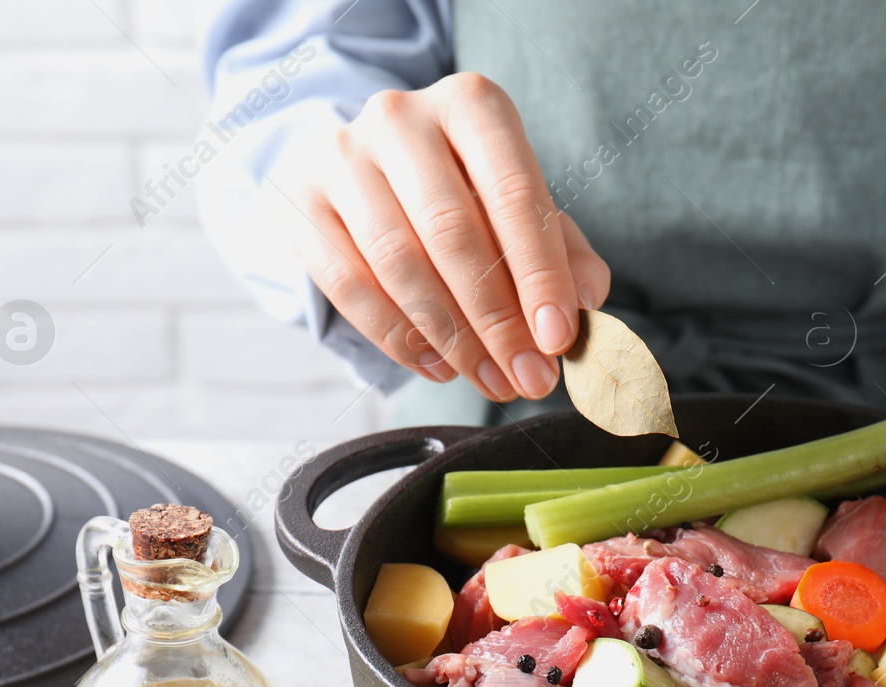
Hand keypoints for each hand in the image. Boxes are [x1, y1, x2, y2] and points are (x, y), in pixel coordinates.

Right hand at [279, 73, 610, 400]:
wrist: (366, 164)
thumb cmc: (462, 191)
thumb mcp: (520, 207)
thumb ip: (565, 255)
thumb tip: (585, 310)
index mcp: (471, 105)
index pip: (515, 194)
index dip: (541, 273)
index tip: (560, 339)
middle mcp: (401, 117)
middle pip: (452, 233)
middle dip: (498, 320)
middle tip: (530, 378)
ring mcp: (341, 156)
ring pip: (398, 264)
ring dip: (452, 339)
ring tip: (492, 381)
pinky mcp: (300, 201)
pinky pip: (349, 286)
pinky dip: (398, 339)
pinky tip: (439, 368)